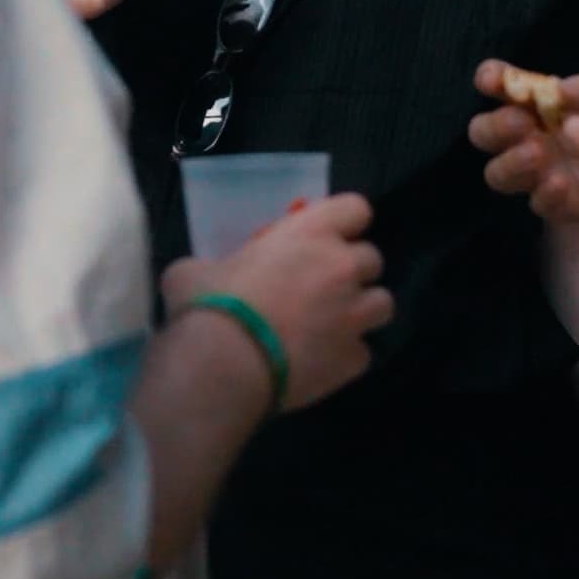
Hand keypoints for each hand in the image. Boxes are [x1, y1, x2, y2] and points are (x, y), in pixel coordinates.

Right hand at [162, 192, 390, 415]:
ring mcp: (352, 317)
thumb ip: (216, 264)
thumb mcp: (195, 269)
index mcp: (309, 234)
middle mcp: (341, 269)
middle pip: (372, 259)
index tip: (324, 237)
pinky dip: (345, 356)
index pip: (356, 209)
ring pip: (383, 304)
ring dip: (361, 310)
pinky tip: (319, 363)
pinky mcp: (353, 361)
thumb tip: (207, 275)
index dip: (343, 223)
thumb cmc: (206, 305)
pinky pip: (363, 354)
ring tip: (333, 324)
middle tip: (320, 285)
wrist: (220, 369)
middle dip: (351, 270)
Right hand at [467, 58, 578, 225]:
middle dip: (495, 126)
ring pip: (498, 174)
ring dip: (511, 161)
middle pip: (484, 134)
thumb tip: (559, 90)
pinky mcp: (564, 206)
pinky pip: (538, 204)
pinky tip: (561, 182)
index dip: (490, 80)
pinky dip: (545, 193)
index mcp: (541, 104)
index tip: (494, 79)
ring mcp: (543, 173)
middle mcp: (532, 137)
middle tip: (521, 122)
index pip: (502, 88)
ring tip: (538, 152)